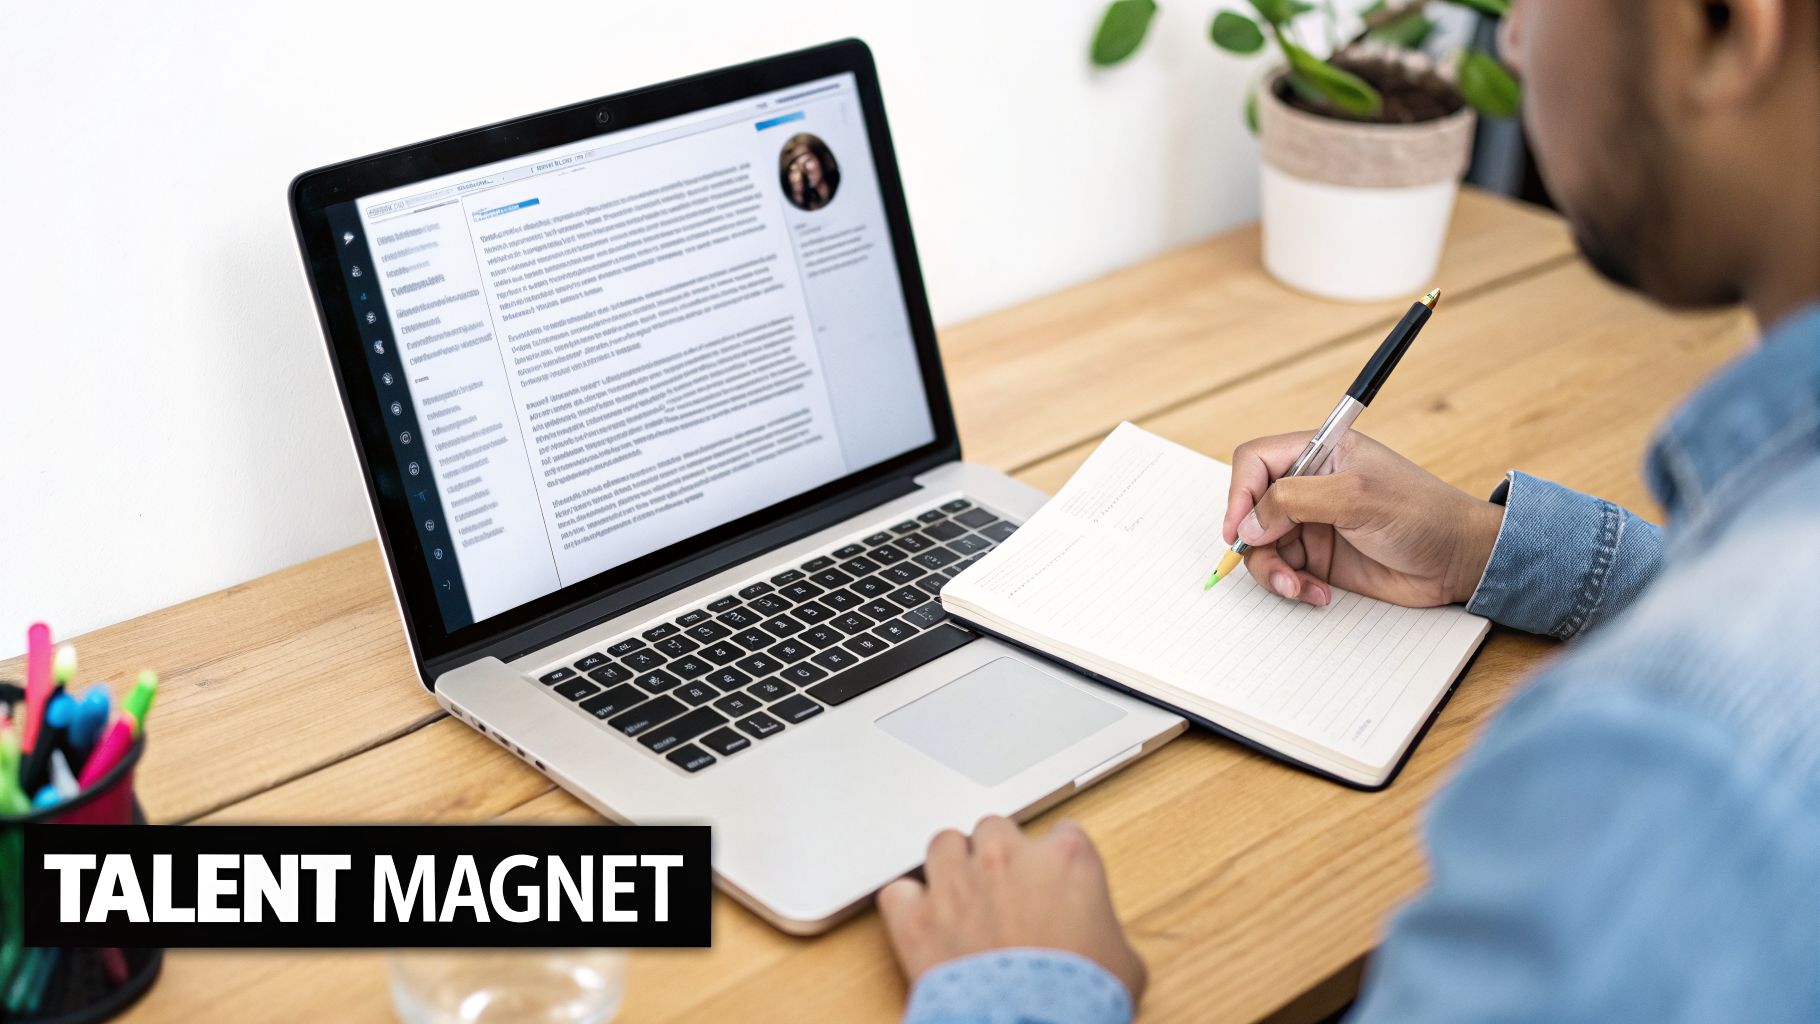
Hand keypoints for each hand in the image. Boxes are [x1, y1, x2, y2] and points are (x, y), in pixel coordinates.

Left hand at [878, 816, 1146, 1004]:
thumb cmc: (1083, 999)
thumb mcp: (1123, 962)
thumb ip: (1103, 928)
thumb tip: (1098, 942)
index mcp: (1067, 859)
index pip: (1063, 833)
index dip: (1056, 860)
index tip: (1054, 881)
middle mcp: (1008, 857)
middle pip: (996, 828)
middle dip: (998, 855)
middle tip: (1004, 891)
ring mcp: (957, 882)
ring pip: (943, 842)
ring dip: (951, 864)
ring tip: (958, 895)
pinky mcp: (916, 917)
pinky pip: (898, 891)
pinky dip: (907, 905)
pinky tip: (920, 922)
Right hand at [1223, 430, 1503, 607]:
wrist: (1459, 560)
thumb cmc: (1422, 514)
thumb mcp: (1356, 497)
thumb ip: (1295, 500)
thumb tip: (1248, 523)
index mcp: (1319, 453)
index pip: (1256, 461)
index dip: (1240, 493)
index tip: (1239, 529)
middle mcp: (1310, 486)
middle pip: (1251, 508)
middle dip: (1255, 542)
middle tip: (1272, 564)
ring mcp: (1313, 523)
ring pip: (1263, 546)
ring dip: (1272, 570)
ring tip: (1296, 586)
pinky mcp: (1320, 558)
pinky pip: (1285, 571)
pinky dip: (1292, 585)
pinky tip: (1317, 592)